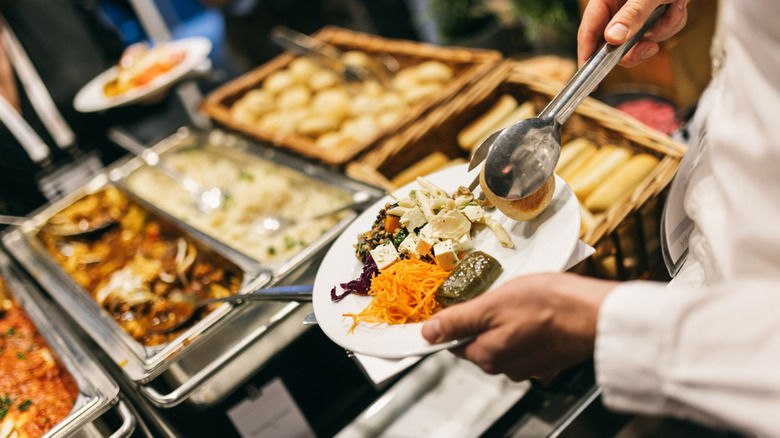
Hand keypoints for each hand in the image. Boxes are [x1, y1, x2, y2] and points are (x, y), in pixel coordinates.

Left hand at [421, 273, 616, 380]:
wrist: (596, 315)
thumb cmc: (548, 306)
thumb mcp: (492, 304)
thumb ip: (458, 320)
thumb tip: (429, 333)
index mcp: (487, 356)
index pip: (456, 341)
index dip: (457, 319)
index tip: (465, 301)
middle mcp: (507, 368)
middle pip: (480, 341)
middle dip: (486, 318)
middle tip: (501, 295)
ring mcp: (530, 366)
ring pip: (505, 340)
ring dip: (508, 321)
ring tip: (524, 300)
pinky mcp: (550, 359)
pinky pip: (528, 341)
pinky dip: (529, 326)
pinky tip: (540, 310)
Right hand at [577, 0, 689, 67]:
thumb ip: (631, 15)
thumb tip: (613, 38)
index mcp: (606, 0)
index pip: (589, 32)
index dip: (587, 57)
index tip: (591, 80)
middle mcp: (618, 9)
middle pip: (614, 45)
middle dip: (637, 49)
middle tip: (650, 48)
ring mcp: (635, 15)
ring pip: (641, 41)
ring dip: (662, 29)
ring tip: (674, 6)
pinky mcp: (652, 17)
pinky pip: (659, 33)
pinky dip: (672, 22)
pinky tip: (677, 4)